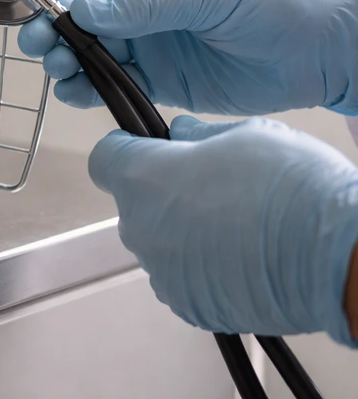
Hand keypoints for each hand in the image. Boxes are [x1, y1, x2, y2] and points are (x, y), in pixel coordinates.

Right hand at [17, 0, 357, 115]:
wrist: (322, 48)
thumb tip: (83, 9)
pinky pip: (111, 82)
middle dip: (53, 23)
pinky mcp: (158, 78)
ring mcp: (148, 39)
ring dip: (65, 57)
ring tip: (56, 68)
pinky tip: (74, 93)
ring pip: (89, 47)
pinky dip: (87, 89)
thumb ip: (146, 4)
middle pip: (81, 7)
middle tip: (37, 41)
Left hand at [89, 115, 357, 342]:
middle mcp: (140, 227)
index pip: (104, 159)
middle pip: (135, 202)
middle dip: (162, 192)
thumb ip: (197, 134)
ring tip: (236, 224)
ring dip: (183, 232)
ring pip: (159, 241)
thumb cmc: (291, 188)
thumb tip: (180, 134)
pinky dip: (202, 267)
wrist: (334, 257)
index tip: (147, 149)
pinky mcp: (188, 305)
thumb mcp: (245, 133)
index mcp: (143, 178)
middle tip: (210, 186)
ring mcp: (162, 271)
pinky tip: (241, 255)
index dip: (126, 150)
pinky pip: (182, 276)